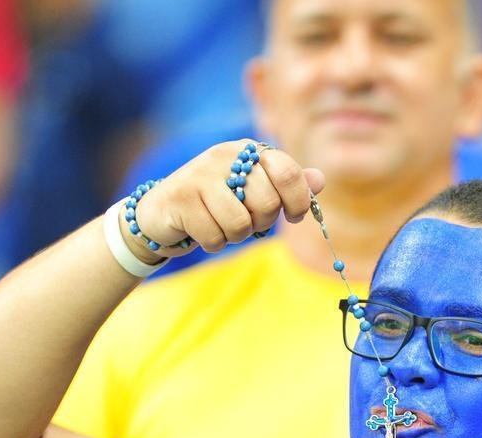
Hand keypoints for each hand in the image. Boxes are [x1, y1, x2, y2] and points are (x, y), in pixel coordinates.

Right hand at [119, 141, 325, 260]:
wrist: (162, 213)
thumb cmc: (217, 203)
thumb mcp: (255, 191)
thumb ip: (287, 185)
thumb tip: (319, 180)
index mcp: (248, 151)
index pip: (288, 172)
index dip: (297, 201)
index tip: (292, 215)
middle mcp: (225, 155)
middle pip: (267, 202)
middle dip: (261, 223)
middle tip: (244, 220)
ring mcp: (201, 174)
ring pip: (241, 223)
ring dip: (234, 236)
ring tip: (220, 225)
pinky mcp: (181, 198)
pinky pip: (216, 236)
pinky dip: (213, 242)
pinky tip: (200, 229)